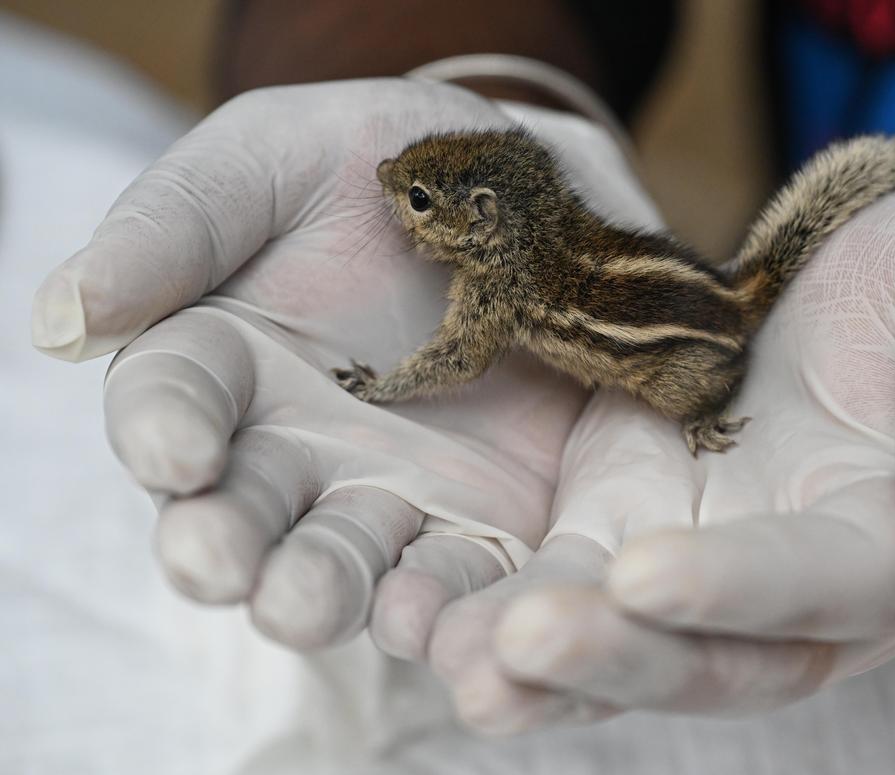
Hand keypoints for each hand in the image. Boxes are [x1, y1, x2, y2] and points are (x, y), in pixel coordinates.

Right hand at [31, 79, 661, 649]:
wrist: (523, 188)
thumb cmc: (379, 162)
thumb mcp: (272, 162)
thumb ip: (174, 227)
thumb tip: (63, 317)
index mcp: (222, 358)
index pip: (170, 403)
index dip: (163, 428)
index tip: (178, 449)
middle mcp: (290, 443)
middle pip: (239, 512)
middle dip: (221, 544)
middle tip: (217, 563)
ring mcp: (386, 485)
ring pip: (337, 561)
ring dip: (315, 591)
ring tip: (302, 605)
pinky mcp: (480, 514)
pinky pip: (454, 572)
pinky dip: (436, 603)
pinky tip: (427, 617)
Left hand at [419, 190, 894, 732]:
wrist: (860, 282)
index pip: (829, 589)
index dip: (745, 588)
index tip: (647, 573)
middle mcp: (795, 591)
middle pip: (713, 655)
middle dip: (618, 657)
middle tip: (515, 648)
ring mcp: (699, 559)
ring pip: (623, 637)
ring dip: (539, 660)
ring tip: (447, 657)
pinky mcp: (621, 514)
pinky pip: (562, 574)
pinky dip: (500, 599)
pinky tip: (425, 610)